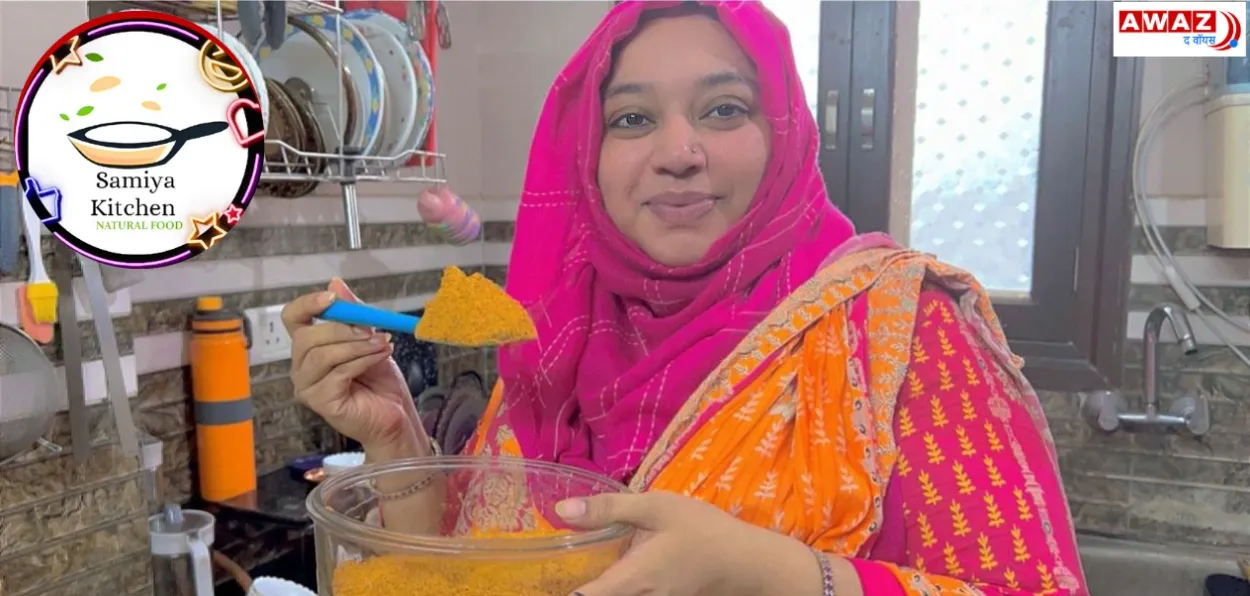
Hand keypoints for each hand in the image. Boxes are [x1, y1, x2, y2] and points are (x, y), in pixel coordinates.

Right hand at [282, 279, 422, 451]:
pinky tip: (381, 357)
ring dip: (357, 346)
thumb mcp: (369, 338)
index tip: (332, 297)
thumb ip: (352, 314)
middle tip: (372, 330)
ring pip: (323, 355)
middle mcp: (302, 367)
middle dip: (342, 329)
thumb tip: (335, 283)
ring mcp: (307, 386)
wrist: (395, 414)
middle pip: (306, 337)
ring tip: (383, 344)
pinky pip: (338, 373)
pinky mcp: (320, 402)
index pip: (292, 318)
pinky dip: (363, 360)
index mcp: (309, 347)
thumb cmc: (379, 380)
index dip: (307, 304)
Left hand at [556, 491, 820, 595]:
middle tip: (547, 575)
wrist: (749, 563)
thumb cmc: (703, 531)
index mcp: (630, 581)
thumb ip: (609, 509)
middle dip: (572, 587)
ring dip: (595, 588)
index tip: (535, 578)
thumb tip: (559, 510)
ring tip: (575, 572)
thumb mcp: (656, 508)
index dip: (556, 591)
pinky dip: (611, 589)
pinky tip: (607, 575)